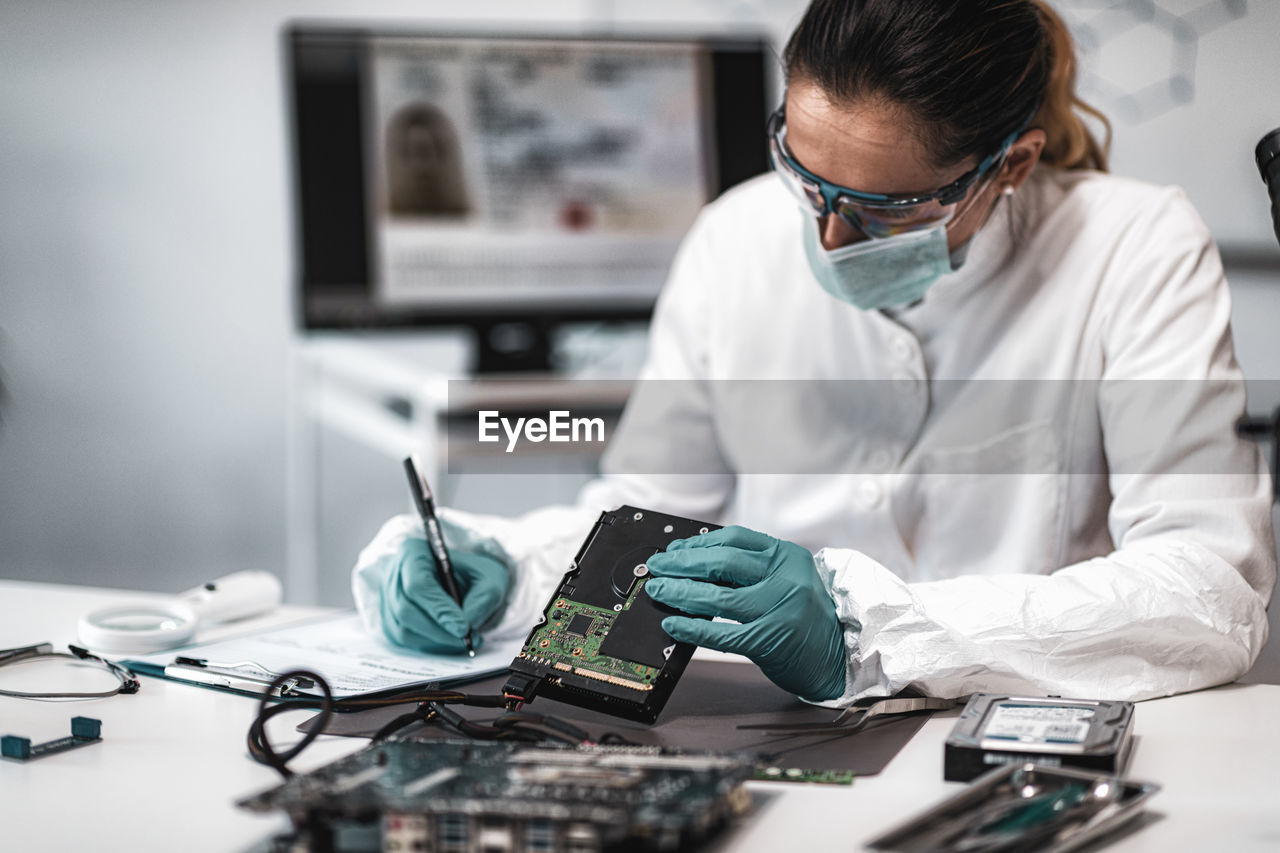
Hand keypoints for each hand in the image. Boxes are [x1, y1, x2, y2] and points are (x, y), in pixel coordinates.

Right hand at [379, 538, 509, 653]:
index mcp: (413, 553)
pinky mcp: (389, 620)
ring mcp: (387, 598)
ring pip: (403, 630)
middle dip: (439, 630)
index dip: (439, 610)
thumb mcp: (491, 576)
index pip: (418, 585)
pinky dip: (430, 645)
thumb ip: (485, 597)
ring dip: (436, 641)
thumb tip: (469, 623)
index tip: (463, 628)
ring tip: (465, 640)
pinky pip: (404, 641)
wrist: (464, 581)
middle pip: (406, 610)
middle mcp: (394, 574)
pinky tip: (450, 640)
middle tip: (468, 639)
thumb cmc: (474, 574)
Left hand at [644, 526, 845, 700]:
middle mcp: (786, 578)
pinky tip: (673, 623)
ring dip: (680, 591)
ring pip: (718, 596)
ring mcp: (779, 609)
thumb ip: (752, 570)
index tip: (675, 549)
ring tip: (659, 589)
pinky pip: (721, 632)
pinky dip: (692, 627)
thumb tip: (697, 564)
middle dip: (682, 563)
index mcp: (788, 556)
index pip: (735, 539)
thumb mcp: (789, 580)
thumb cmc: (808, 618)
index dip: (699, 543)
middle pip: (722, 562)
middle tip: (657, 567)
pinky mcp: (769, 640)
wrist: (840, 657)